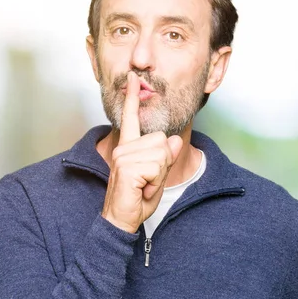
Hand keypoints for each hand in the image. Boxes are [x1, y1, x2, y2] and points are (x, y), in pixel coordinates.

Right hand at [101, 72, 182, 232]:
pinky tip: (143, 189)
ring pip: (162, 154)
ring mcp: (123, 157)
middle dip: (163, 163)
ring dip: (159, 174)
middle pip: (162, 141)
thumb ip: (167, 157)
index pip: (130, 118)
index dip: (133, 97)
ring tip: (144, 185)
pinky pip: (157, 167)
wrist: (122, 221)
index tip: (133, 78)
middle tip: (148, 181)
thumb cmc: (137, 200)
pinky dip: (156, 182)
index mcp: (128, 147)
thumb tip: (176, 140)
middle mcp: (123, 148)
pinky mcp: (127, 168)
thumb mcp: (158, 176)